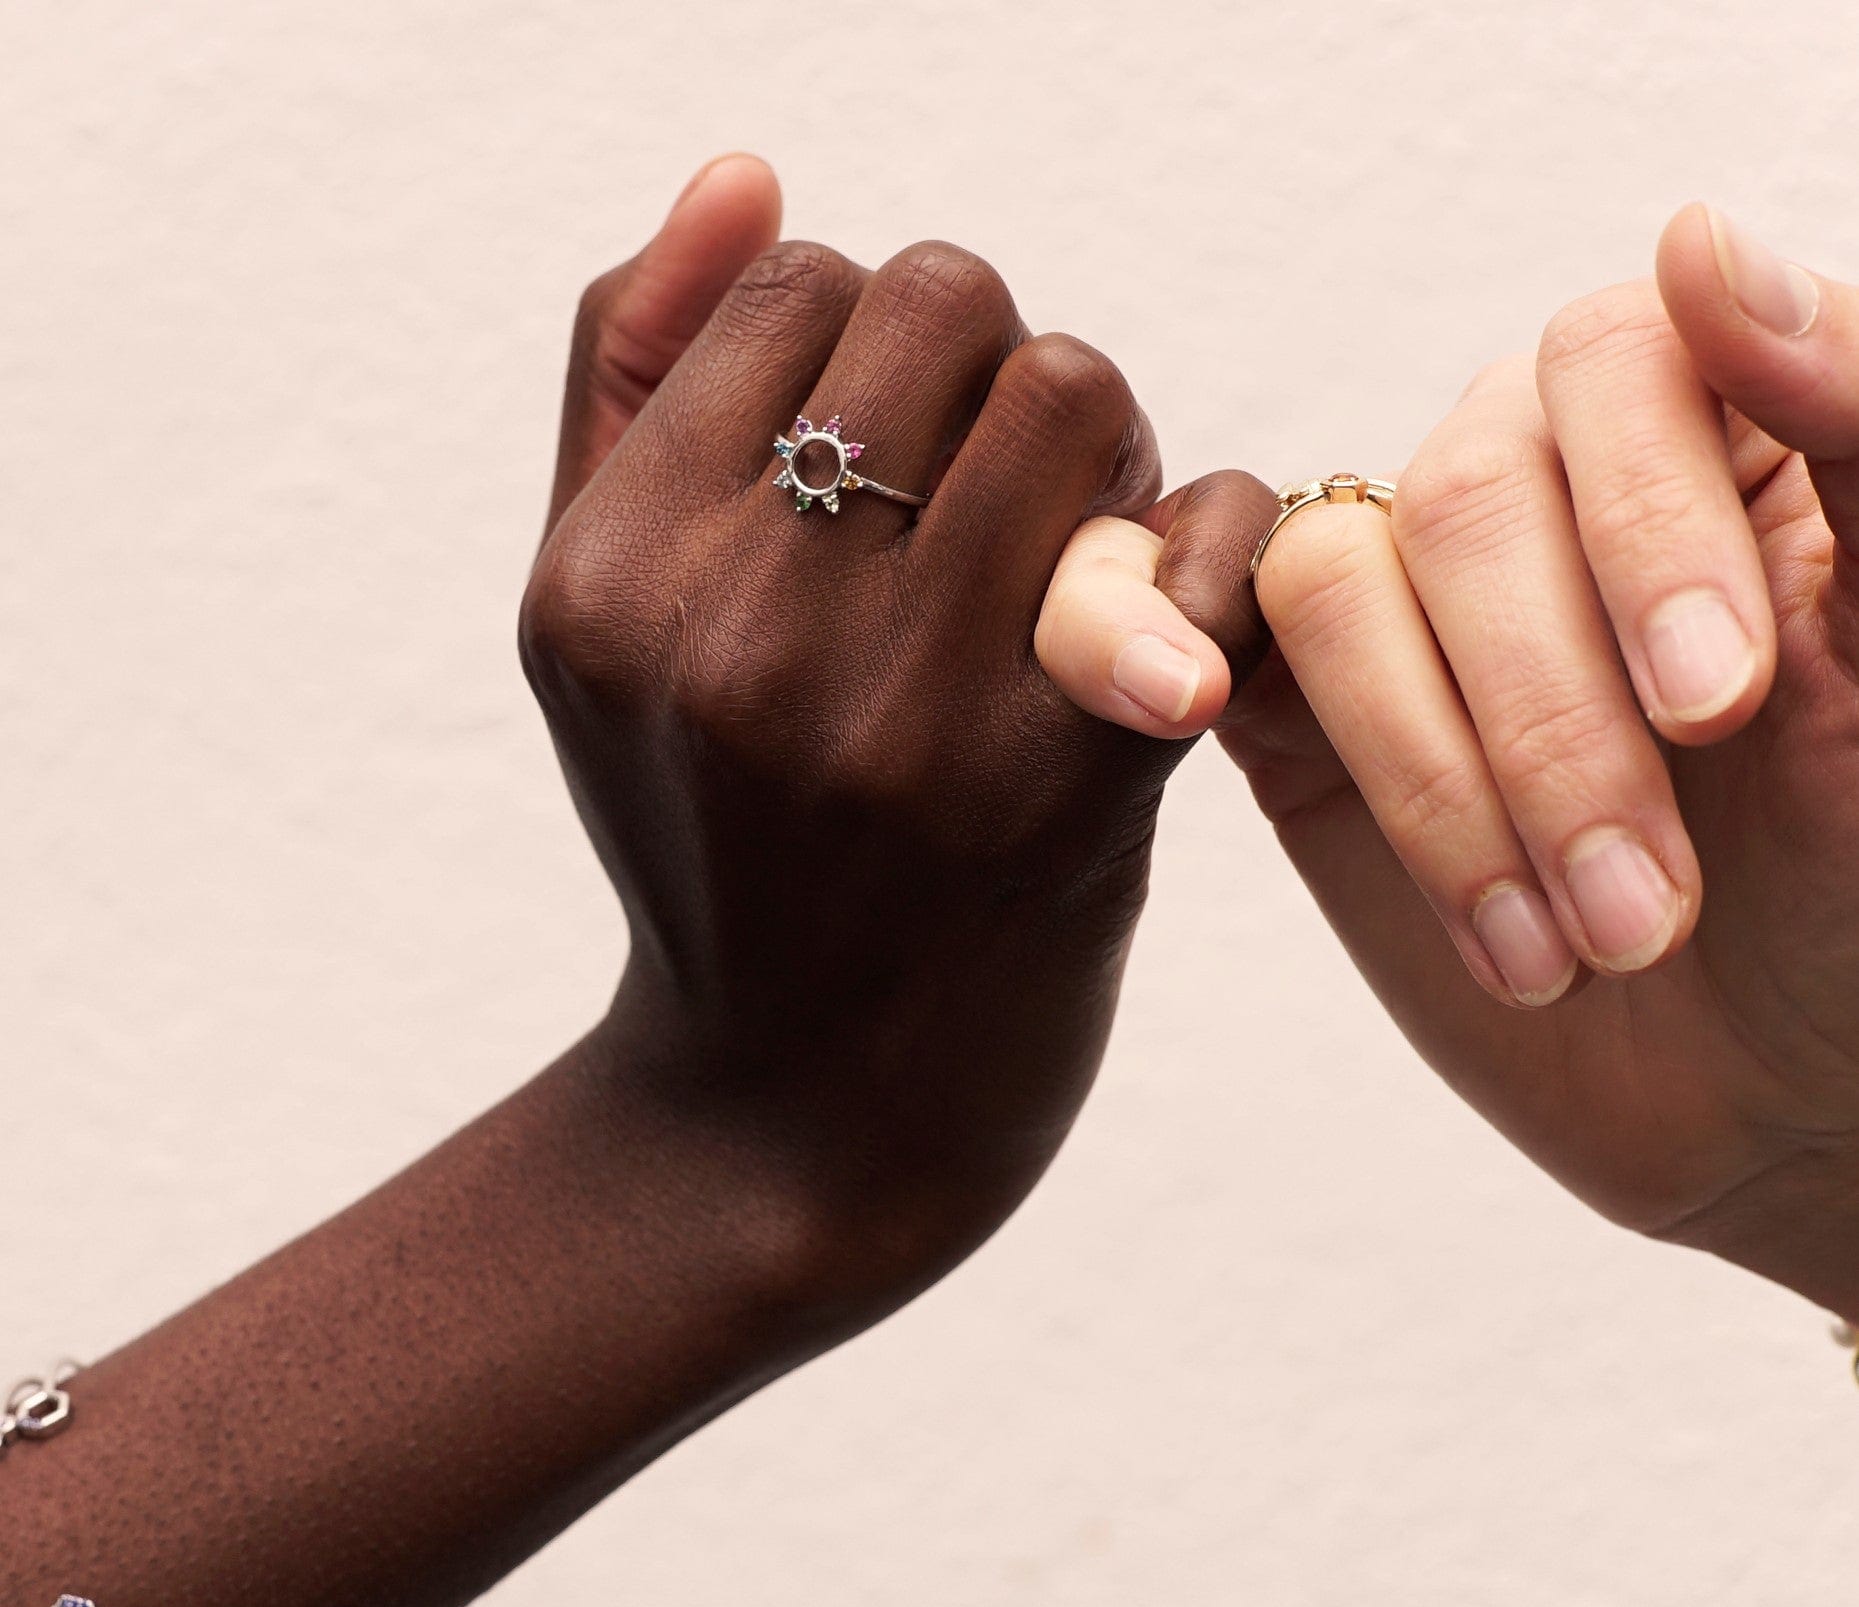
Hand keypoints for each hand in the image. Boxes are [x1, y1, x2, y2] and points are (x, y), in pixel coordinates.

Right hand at [524, 160, 1270, 1320]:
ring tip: (1063, 551)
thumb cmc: (708, 842)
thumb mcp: (600, 628)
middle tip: (991, 487)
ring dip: (1099, 445)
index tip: (883, 450)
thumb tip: (745, 173)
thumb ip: (631, 383)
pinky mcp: (1073, 795)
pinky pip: (1209, 534)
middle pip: (952, 303)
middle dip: (988, 367)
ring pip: (1080, 388)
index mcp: (613, 578)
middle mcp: (746, 639)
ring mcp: (910, 722)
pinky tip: (1158, 628)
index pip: (794, 275)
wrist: (793, 1122)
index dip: (864, 339)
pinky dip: (1211, 543)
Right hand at [1038, 204, 1858, 1318]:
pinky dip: (1133, 638)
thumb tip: (1698, 241)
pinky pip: (1168, 617)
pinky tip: (1179, 707)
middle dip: (1554, 724)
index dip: (1645, 520)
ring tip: (1554, 953)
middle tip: (1652, 910)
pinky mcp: (1288, 714)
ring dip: (1432, 780)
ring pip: (1331, 582)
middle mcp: (1540, 496)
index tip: (1722, 702)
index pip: (1615, 365)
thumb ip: (1852, 426)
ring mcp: (1403, 606)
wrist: (1771, 1100)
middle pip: (1466, 494)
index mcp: (1707, 443)